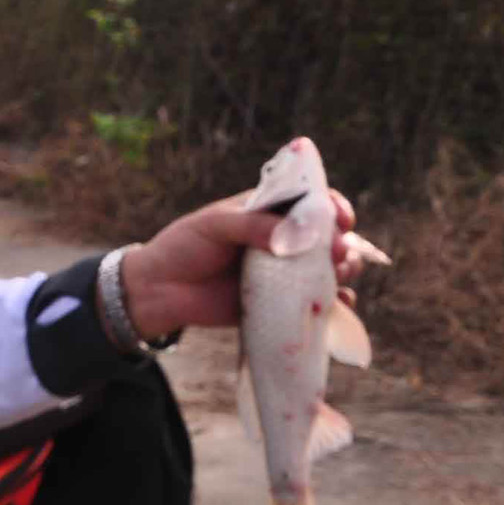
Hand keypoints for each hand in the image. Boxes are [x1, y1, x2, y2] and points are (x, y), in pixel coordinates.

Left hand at [119, 189, 376, 340]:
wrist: (159, 290)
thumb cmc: (184, 247)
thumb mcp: (215, 225)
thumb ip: (252, 225)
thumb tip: (295, 234)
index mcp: (269, 211)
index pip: (312, 202)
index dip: (333, 207)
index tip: (341, 218)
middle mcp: (282, 239)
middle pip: (328, 237)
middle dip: (342, 243)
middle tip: (337, 253)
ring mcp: (283, 272)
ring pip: (329, 268)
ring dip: (344, 270)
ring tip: (339, 274)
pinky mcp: (278, 302)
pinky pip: (315, 302)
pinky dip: (334, 303)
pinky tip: (340, 302)